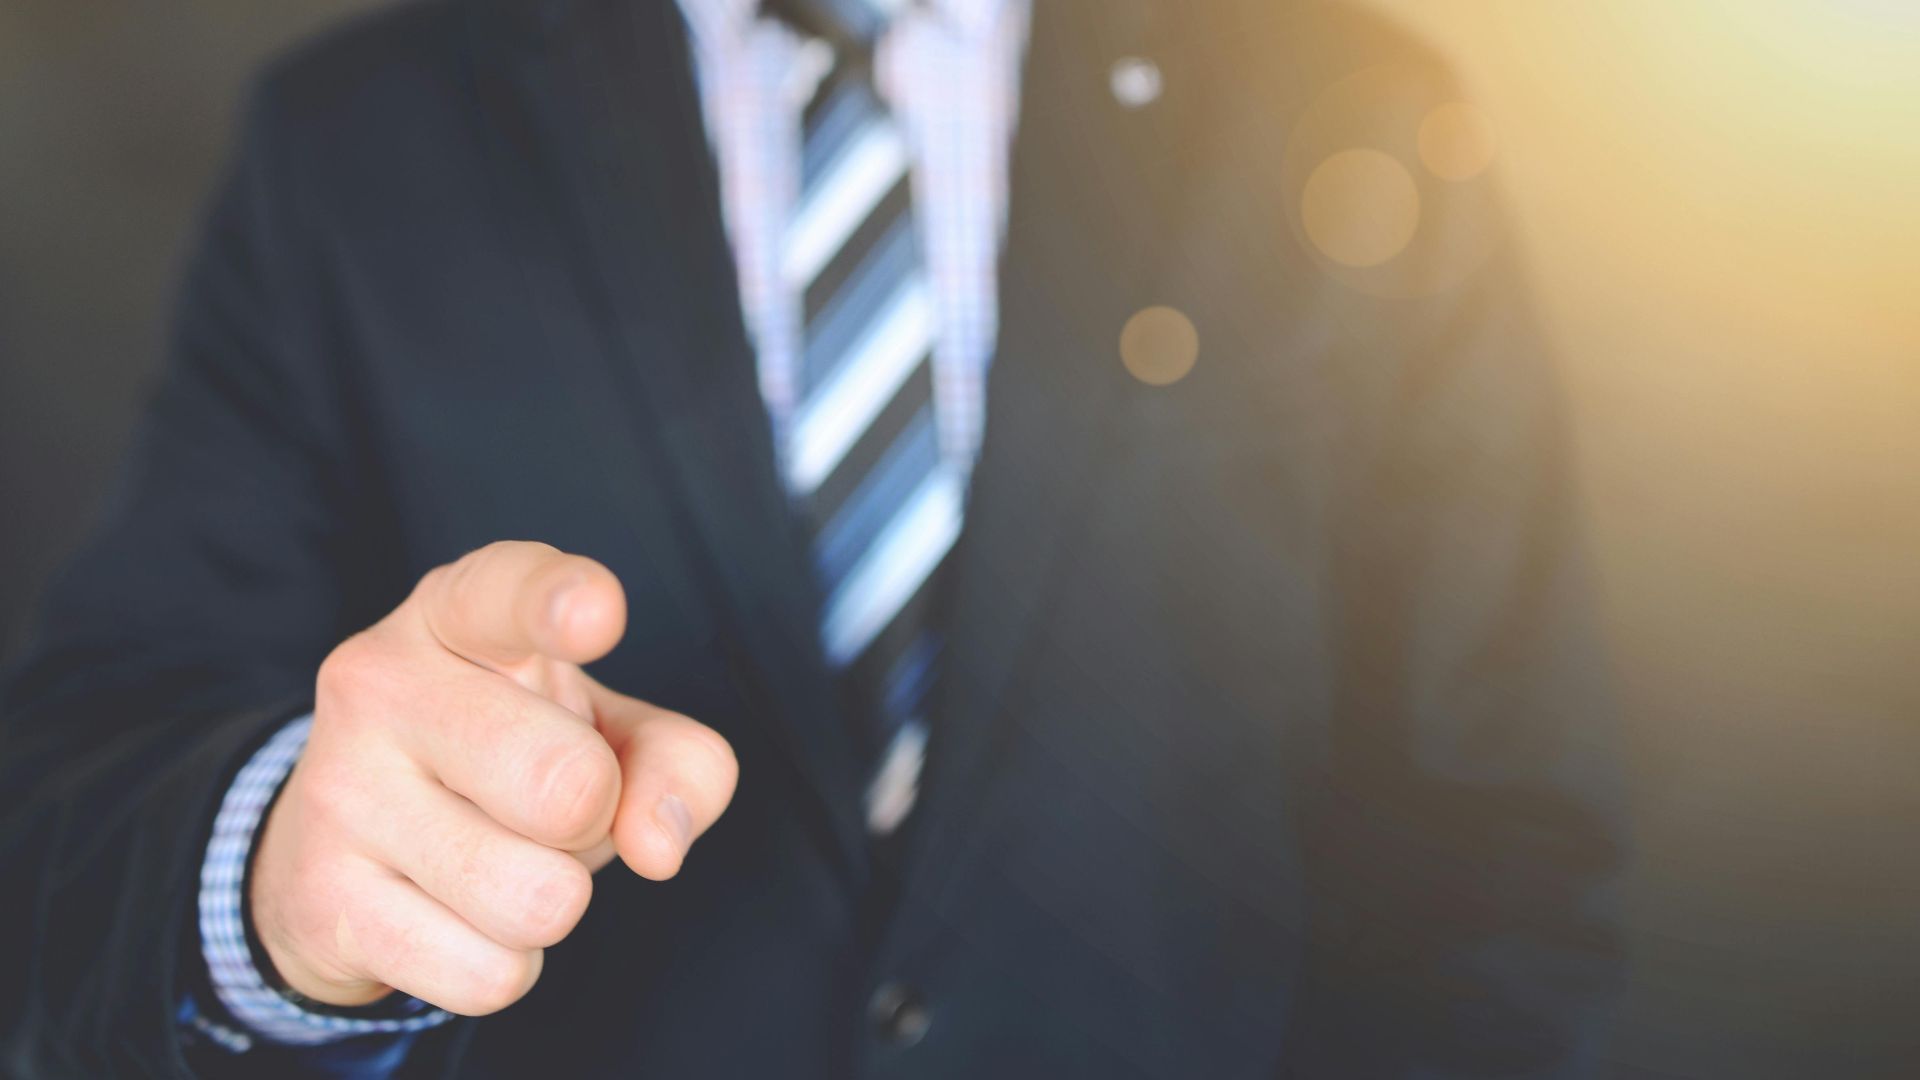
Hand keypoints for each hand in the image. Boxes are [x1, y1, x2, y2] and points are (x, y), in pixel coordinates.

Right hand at [249, 541, 737, 1014]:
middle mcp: (383, 682)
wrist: (340, 845)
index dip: (560, 602)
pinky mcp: (322, 898)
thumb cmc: (509, 764)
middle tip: (552, 808)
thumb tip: (656, 844)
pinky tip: (457, 918)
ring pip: (537, 899)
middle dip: (594, 821)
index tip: (598, 614)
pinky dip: (504, 966)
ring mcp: (341, 789)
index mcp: (458, 615)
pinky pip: (488, 974)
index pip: (507, 590)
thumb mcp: (606, 733)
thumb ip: (677, 762)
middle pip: (569, 787)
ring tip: (502, 860)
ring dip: (552, 903)